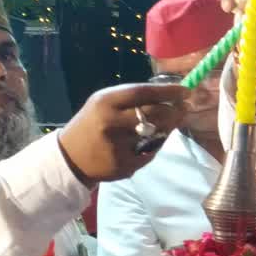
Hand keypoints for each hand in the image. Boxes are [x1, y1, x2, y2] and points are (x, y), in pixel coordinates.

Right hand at [58, 83, 185, 184]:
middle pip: (155, 114)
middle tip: (185, 107)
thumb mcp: (105, 103)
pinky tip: (147, 142)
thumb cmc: (93, 123)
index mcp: (105, 102)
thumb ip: (133, 98)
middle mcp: (111, 123)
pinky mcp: (125, 165)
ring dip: (169, 127)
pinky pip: (152, 152)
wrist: (70, 158)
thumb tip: (170, 94)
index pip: (143, 93)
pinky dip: (155, 145)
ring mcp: (118, 146)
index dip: (168, 91)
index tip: (185, 90)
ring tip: (169, 122)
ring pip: (158, 134)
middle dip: (175, 110)